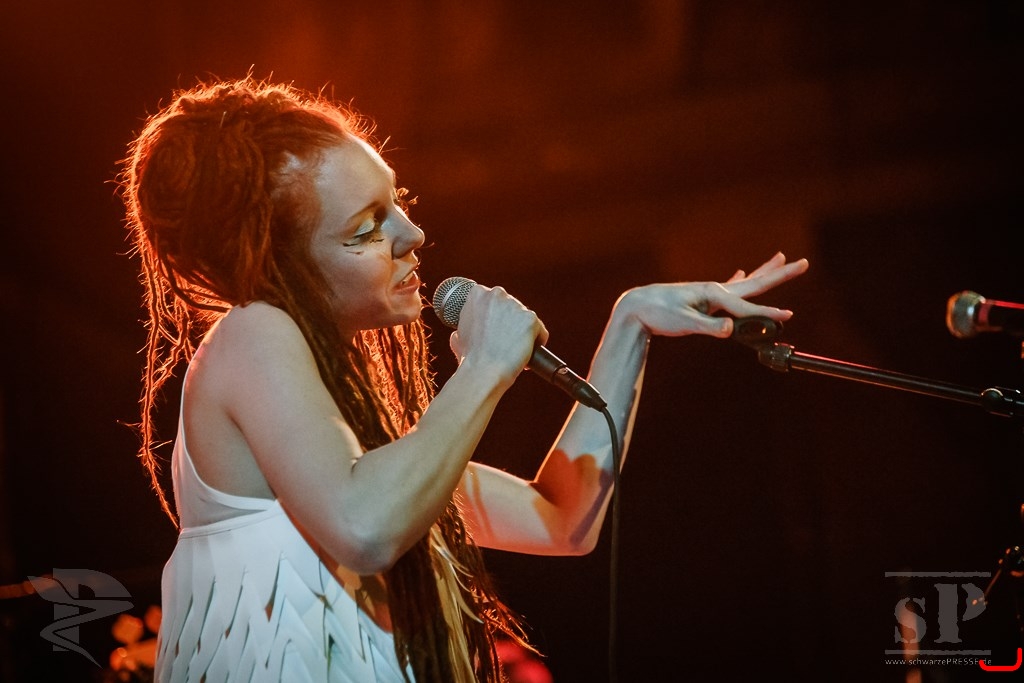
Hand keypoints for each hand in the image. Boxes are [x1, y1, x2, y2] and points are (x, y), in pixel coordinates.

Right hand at [448, 284, 548, 379]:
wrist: (484, 372)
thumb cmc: (470, 359)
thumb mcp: (459, 336)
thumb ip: (466, 326)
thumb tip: (458, 333)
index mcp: (478, 294)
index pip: (494, 301)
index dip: (494, 318)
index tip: (493, 331)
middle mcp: (497, 294)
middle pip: (511, 308)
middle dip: (510, 324)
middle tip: (503, 343)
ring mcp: (515, 305)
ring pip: (525, 320)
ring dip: (522, 334)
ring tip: (514, 351)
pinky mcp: (530, 319)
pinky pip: (540, 332)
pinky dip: (537, 343)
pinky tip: (528, 354)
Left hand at [617, 252, 808, 337]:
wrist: (637, 306)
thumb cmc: (658, 313)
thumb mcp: (683, 323)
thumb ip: (708, 327)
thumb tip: (731, 329)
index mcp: (714, 295)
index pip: (748, 306)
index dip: (768, 314)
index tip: (789, 315)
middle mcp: (715, 290)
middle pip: (756, 283)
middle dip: (780, 273)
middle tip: (804, 262)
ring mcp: (710, 293)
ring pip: (746, 283)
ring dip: (765, 271)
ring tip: (782, 257)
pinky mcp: (703, 297)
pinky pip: (729, 288)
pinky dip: (739, 280)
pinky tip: (744, 272)